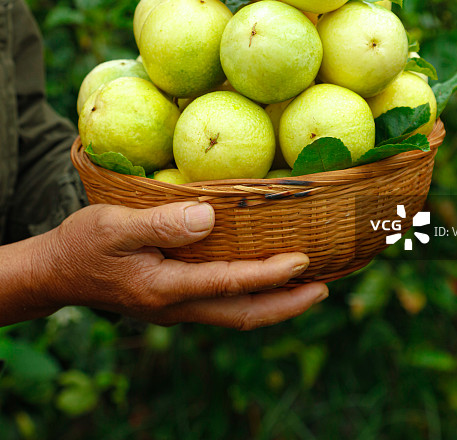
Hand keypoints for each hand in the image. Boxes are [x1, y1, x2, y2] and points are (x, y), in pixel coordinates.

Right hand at [33, 201, 327, 328]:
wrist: (57, 271)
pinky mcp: (174, 298)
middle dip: (286, 305)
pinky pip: (223, 302)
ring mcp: (176, 307)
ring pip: (235, 312)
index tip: (304, 262)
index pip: (229, 284)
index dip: (269, 275)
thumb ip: (161, 223)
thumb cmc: (83, 244)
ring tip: (308, 285)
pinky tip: (263, 276)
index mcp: (165, 288)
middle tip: (325, 288)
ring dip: (274, 302)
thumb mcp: (114, 226)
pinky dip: (251, 293)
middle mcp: (177, 306)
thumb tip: (208, 217)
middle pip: (243, 314)